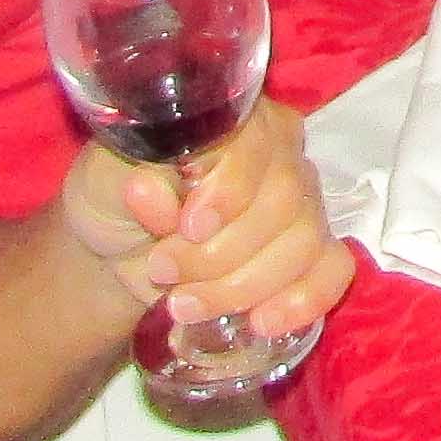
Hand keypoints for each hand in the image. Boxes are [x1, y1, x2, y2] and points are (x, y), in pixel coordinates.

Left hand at [58, 99, 354, 342]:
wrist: (119, 249)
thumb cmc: (116, 198)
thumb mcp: (106, 181)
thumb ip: (132, 179)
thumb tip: (148, 187)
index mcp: (237, 118)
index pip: (257, 144)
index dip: (230, 191)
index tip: (188, 228)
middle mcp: (282, 153)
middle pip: (284, 201)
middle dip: (221, 252)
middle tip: (163, 271)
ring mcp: (304, 202)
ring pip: (304, 242)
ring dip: (243, 285)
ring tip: (184, 305)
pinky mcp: (310, 251)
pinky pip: (334, 270)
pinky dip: (304, 299)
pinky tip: (262, 322)